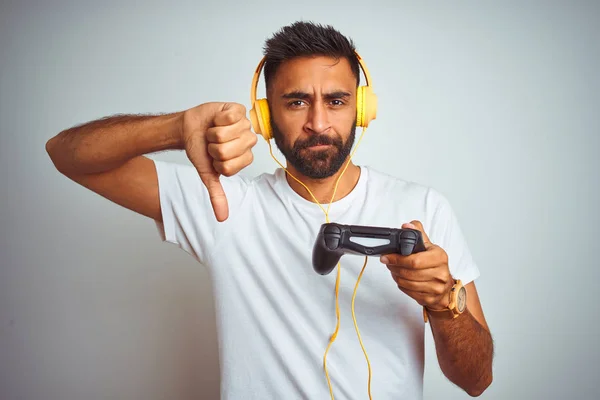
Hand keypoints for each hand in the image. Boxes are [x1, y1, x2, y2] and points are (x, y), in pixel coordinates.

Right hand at [181, 102, 257, 221]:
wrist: (189, 128)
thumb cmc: (200, 149)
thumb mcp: (208, 174)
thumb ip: (217, 195)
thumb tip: (222, 218)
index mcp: (245, 158)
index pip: (230, 166)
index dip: (216, 161)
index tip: (214, 157)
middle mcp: (248, 141)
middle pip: (229, 150)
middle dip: (214, 147)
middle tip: (213, 144)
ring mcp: (245, 124)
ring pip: (228, 133)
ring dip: (214, 132)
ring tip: (213, 131)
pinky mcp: (238, 110)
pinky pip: (231, 117)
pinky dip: (217, 119)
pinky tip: (217, 120)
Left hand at [381, 220, 453, 310]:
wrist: (447, 288)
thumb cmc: (436, 265)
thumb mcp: (430, 247)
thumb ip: (418, 234)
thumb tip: (408, 225)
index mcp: (439, 257)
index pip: (414, 260)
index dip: (397, 259)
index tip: (386, 257)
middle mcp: (440, 273)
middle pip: (409, 272)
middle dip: (394, 267)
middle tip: (388, 263)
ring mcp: (436, 288)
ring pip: (407, 283)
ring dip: (396, 276)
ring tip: (393, 270)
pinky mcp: (430, 298)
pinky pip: (409, 292)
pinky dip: (401, 285)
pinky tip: (401, 279)